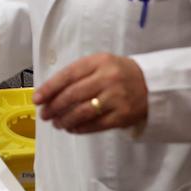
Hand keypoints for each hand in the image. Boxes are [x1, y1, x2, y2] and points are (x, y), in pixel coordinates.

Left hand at [33, 52, 147, 133]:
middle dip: (54, 106)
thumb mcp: (100, 64)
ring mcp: (116, 98)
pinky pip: (96, 125)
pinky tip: (71, 128)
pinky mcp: (123, 115)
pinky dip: (80, 128)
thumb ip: (78, 74)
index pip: (68, 75)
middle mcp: (107, 78)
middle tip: (44, 114)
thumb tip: (50, 92)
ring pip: (82, 112)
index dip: (49, 88)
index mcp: (99, 62)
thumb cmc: (119, 73)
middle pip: (72, 95)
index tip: (37, 99)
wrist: (152, 84)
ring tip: (56, 123)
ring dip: (65, 119)